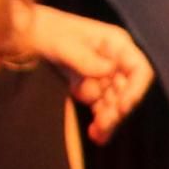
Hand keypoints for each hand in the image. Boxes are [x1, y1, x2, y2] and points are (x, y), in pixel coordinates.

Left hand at [25, 6, 154, 139]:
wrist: (29, 37)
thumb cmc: (50, 32)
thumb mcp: (65, 44)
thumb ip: (86, 59)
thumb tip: (108, 71)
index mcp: (116, 44)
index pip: (139, 69)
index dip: (136, 90)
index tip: (122, 107)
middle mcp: (115, 62)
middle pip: (127, 92)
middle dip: (117, 110)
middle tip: (103, 124)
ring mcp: (105, 77)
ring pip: (115, 104)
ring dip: (108, 120)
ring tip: (96, 134)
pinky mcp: (93, 88)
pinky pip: (102, 109)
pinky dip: (99, 123)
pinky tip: (95, 135)